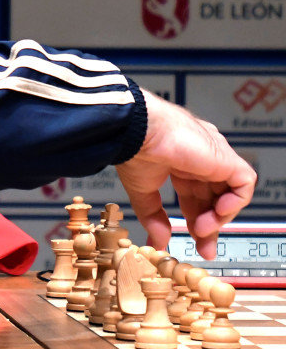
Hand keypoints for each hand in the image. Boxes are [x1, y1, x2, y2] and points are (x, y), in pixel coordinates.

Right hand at [116, 89, 256, 259]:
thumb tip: (158, 242)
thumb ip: (154, 217)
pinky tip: (216, 214)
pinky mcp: (225, 158)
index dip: (196, 220)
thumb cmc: (135, 150)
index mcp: (181, 162)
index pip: (197, 196)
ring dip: (218, 217)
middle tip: (204, 247)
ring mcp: (215, 157)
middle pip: (214, 198)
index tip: (193, 240)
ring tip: (202, 230)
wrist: (137, 131)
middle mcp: (201, 158)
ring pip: (230, 193)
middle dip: (210, 225)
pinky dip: (235, 202)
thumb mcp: (143, 192)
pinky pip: (243, 183)